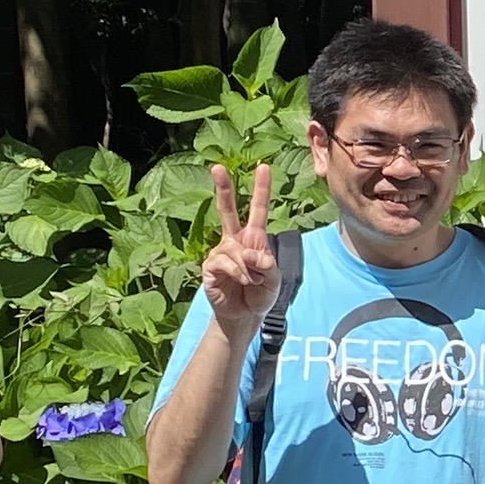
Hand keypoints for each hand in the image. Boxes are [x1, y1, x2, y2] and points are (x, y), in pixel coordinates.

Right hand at [198, 162, 282, 328]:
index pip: (258, 210)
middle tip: (217, 167)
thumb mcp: (275, 278)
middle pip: (227, 210)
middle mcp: (234, 240)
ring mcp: (220, 252)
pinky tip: (242, 281)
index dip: (261, 189)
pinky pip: (224, 262)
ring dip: (248, 267)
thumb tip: (250, 253)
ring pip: (234, 248)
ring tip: (252, 281)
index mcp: (253, 238)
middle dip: (222, 188)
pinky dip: (238, 273)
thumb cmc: (260, 294)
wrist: (244, 316)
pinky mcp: (210, 266)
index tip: (263, 167)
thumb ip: (268, 263)